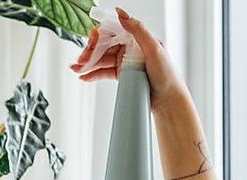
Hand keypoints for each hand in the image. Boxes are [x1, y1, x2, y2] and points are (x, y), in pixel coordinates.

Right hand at [70, 7, 189, 114]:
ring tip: (77, 69)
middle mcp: (129, 46)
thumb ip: (138, 29)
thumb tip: (120, 13)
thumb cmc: (167, 75)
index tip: (91, 45)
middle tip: (81, 61)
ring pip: (101, 58)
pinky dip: (93, 73)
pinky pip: (104, 71)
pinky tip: (84, 76)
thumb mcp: (154, 49)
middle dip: (89, 52)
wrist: (169, 100)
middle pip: (103, 45)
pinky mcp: (122, 73)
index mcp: (136, 37)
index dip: (98, 36)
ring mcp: (124, 60)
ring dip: (87, 63)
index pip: (111, 30)